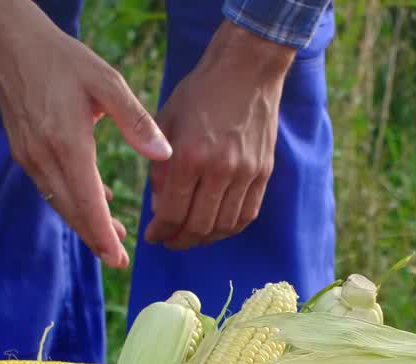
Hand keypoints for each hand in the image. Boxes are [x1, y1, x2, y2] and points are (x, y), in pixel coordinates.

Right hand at [0, 0, 171, 268]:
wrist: (11, 44)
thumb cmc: (64, 59)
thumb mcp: (107, 82)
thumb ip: (136, 121)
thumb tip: (164, 155)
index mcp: (67, 143)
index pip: (87, 202)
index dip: (103, 234)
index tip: (118, 260)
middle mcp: (43, 157)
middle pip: (72, 211)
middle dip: (95, 238)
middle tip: (118, 260)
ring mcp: (29, 156)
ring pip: (59, 202)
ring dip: (84, 222)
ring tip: (111, 236)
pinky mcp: (24, 151)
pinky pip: (50, 186)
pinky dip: (71, 201)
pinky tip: (93, 200)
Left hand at [144, 21, 295, 249]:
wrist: (247, 70)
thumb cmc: (200, 93)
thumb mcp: (167, 123)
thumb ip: (161, 169)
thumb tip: (161, 208)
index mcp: (190, 155)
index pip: (172, 212)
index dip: (159, 231)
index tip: (152, 235)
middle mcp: (220, 169)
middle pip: (198, 226)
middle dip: (179, 240)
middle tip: (169, 240)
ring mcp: (246, 173)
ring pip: (224, 226)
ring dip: (204, 238)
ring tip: (190, 236)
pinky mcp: (263, 172)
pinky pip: (247, 214)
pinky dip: (229, 227)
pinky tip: (215, 226)